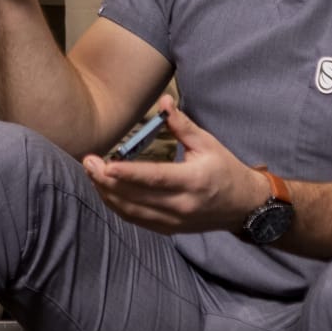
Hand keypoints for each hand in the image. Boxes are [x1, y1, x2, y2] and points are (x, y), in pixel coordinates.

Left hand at [85, 98, 267, 235]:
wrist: (243, 206)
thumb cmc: (226, 170)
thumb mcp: (208, 143)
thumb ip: (182, 124)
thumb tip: (163, 101)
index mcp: (193, 180)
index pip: (155, 178)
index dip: (128, 173)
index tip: (104, 164)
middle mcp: (182, 205)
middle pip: (136, 197)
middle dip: (107, 181)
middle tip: (88, 163)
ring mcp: (174, 221)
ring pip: (132, 212)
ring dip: (108, 194)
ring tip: (92, 175)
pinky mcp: (169, 229)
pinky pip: (137, 220)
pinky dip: (118, 207)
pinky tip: (105, 191)